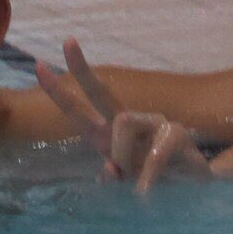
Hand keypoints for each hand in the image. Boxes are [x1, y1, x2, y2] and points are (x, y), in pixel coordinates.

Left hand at [35, 37, 209, 191]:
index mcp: (107, 133)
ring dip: (124, 156)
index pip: (79, 108)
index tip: (38, 66)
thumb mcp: (127, 180)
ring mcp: (153, 122)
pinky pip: (151, 152)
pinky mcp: (175, 132)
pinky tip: (146, 191)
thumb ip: (114, 175)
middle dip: (82, 68)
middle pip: (100, 91)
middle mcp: (128, 121)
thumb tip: (110, 171)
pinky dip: (147, 177)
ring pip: (122, 122)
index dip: (58, 91)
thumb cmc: (155, 178)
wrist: (194, 185)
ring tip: (137, 182)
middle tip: (67, 41)